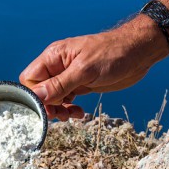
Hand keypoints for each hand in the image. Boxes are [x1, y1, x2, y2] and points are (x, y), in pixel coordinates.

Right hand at [19, 16, 168, 120]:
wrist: (138, 53)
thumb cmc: (112, 54)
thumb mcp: (85, 70)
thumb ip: (60, 84)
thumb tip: (38, 97)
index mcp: (54, 57)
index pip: (30, 79)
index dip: (35, 95)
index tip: (47, 107)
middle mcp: (58, 66)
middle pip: (41, 91)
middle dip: (48, 105)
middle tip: (61, 115)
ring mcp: (69, 76)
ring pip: (54, 98)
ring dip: (60, 109)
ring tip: (72, 115)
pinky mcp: (81, 84)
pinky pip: (67, 100)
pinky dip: (70, 108)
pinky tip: (79, 113)